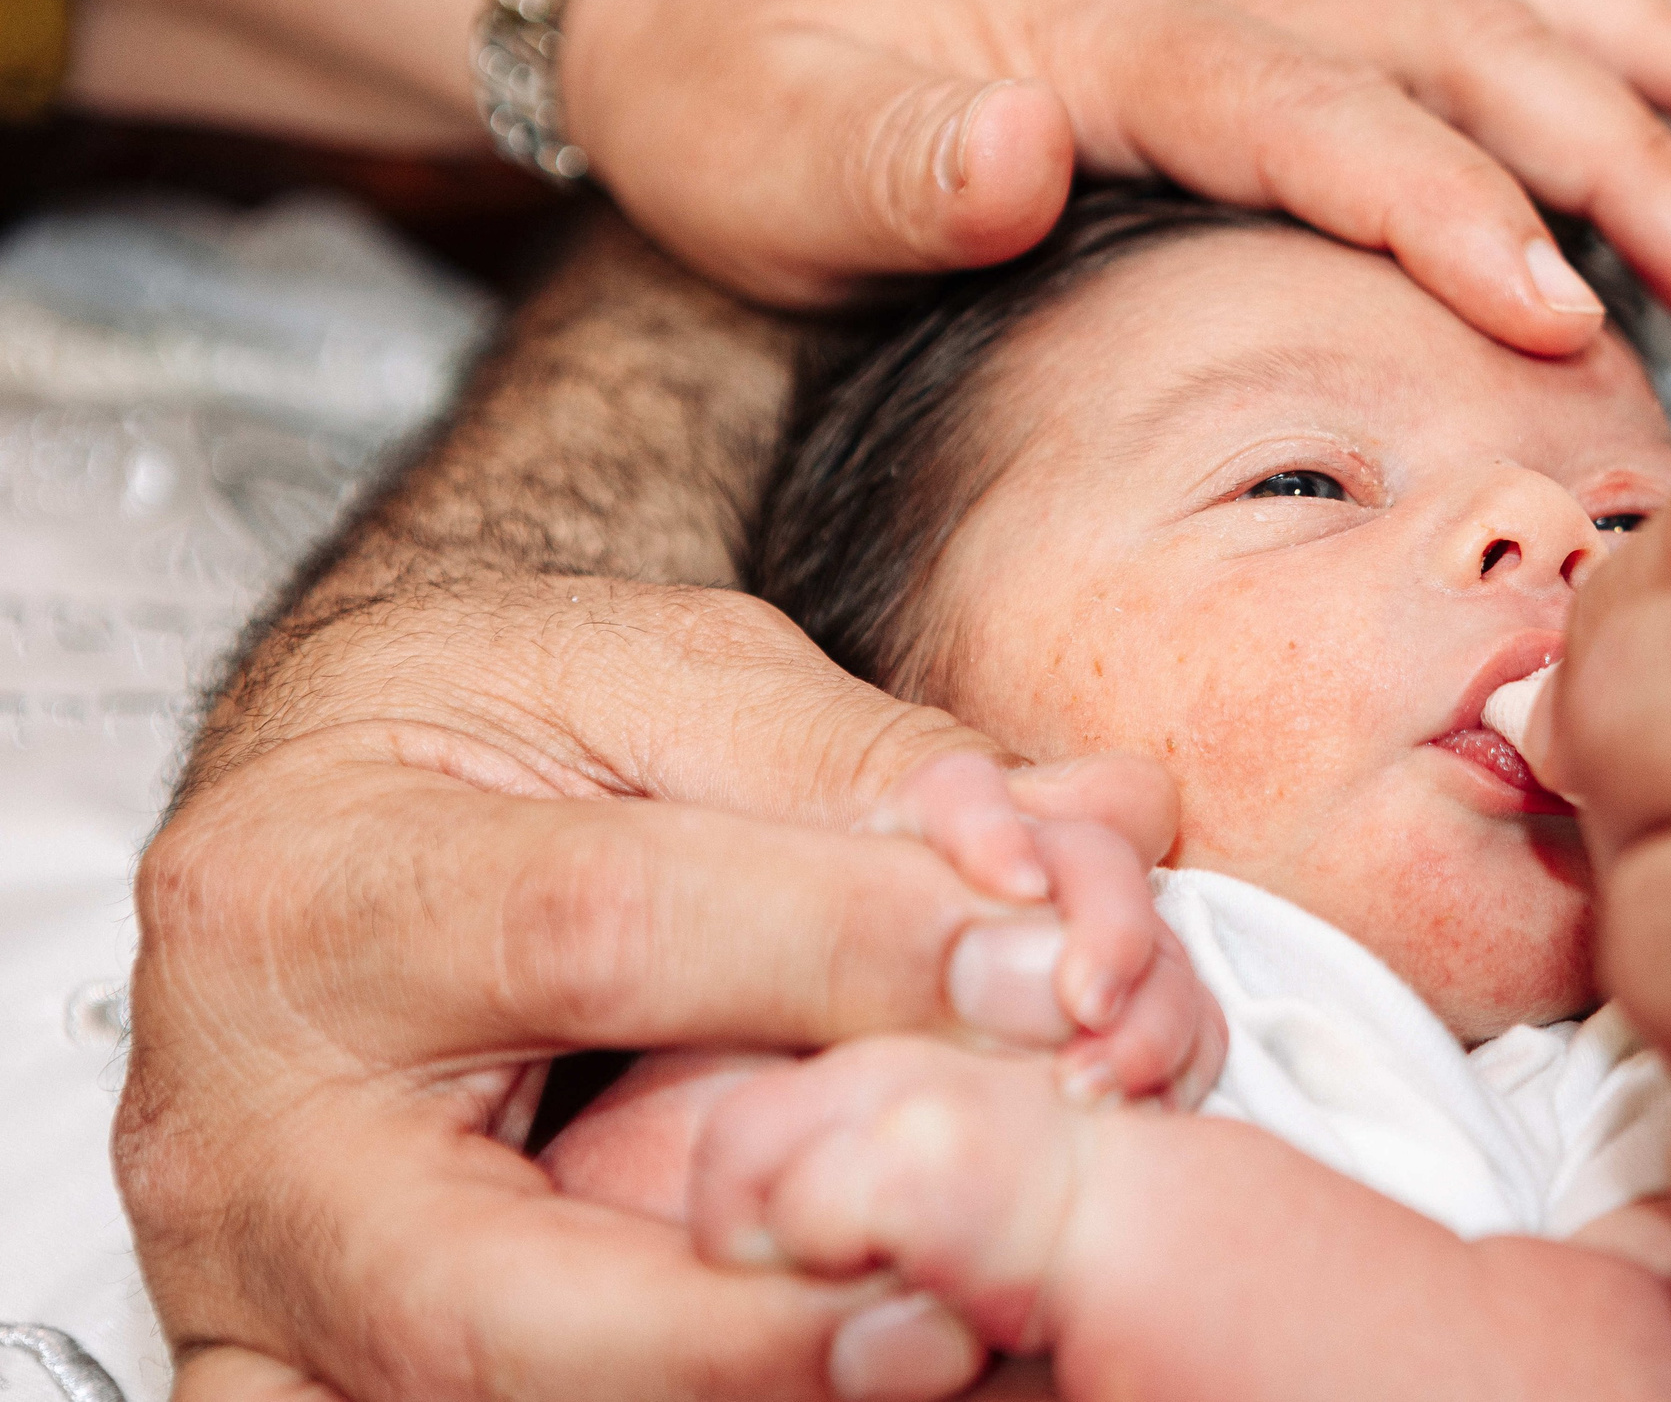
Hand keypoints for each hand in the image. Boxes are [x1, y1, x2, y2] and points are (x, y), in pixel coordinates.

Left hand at [71, 0, 1670, 356]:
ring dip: (1619, 59)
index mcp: (1106, 41)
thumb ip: (899, 162)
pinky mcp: (1244, 20)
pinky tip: (1656, 50)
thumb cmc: (744, 94)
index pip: (1309, 115)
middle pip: (1440, 45)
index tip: (1556, 308)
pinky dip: (1562, 11)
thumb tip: (1024, 144)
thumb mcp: (772, 152)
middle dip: (1601, 152)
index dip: (1441, 205)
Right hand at [117, 580, 1182, 1401]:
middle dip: (759, 1321)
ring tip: (933, 1347)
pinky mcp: (293, 1382)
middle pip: (495, 1292)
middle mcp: (247, 1123)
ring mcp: (257, 1293)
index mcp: (319, 882)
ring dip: (730, 1393)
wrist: (327, 811)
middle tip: (967, 1299)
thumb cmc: (488, 728)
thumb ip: (865, 764)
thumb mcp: (665, 674)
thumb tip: (1089, 838)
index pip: (604, 931)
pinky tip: (817, 1371)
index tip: (1061, 973)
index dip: (854, 958)